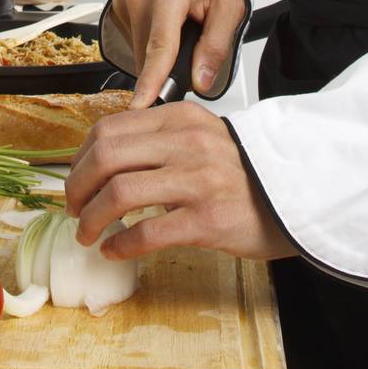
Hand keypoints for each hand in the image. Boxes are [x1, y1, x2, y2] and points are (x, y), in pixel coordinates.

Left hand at [64, 101, 297, 261]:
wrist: (295, 196)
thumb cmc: (243, 171)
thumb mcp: (201, 137)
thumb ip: (159, 139)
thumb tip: (104, 158)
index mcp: (179, 118)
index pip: (109, 128)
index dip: (81, 158)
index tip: (75, 179)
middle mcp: (186, 143)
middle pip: (107, 157)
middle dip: (77, 187)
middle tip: (73, 208)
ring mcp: (197, 181)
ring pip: (120, 194)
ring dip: (92, 218)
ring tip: (87, 233)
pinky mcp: (207, 220)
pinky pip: (148, 233)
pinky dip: (120, 244)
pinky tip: (113, 250)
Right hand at [110, 0, 246, 106]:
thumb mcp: (229, 6)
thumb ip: (216, 46)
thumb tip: (201, 82)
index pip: (160, 47)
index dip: (152, 81)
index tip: (141, 104)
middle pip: (148, 56)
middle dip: (168, 68)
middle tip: (192, 52)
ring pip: (139, 52)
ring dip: (158, 56)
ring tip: (179, 33)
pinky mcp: (119, 5)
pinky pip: (133, 39)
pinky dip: (149, 43)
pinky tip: (164, 28)